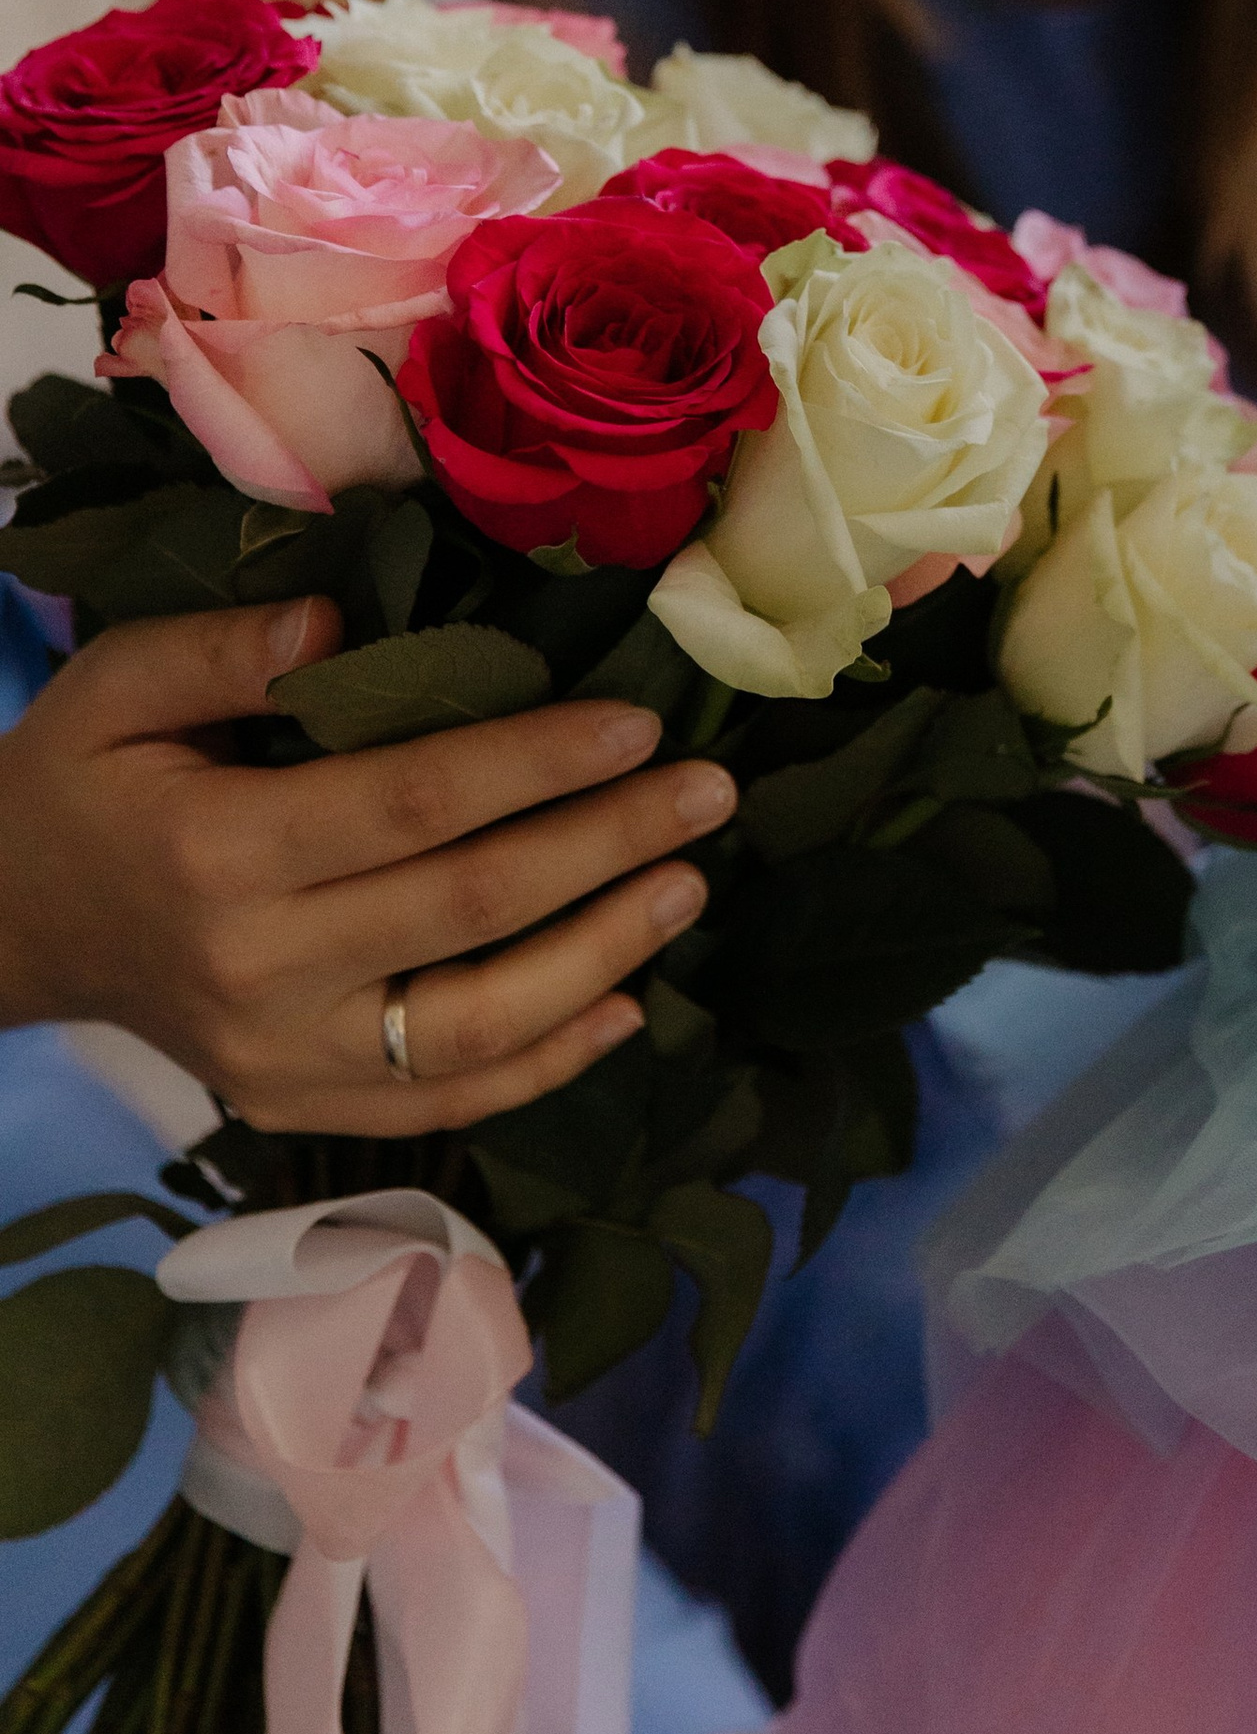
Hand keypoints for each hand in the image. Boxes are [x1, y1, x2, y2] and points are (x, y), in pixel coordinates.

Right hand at [0, 598, 735, 1132]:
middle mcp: (258, 970)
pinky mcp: (299, 1105)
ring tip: (689, 884)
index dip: (534, 765)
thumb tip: (340, 627)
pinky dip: (548, 1062)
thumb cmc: (80, 784)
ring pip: (478, 1026)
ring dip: (605, 955)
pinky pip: (448, 1102)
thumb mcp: (116, 686)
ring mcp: (283, 1058)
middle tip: (710, 793)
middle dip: (606, 846)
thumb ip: (227, 649)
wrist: (11, 927)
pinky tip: (628, 1004)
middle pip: (469, 909)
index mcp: (217, 851)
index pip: (412, 805)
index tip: (637, 726)